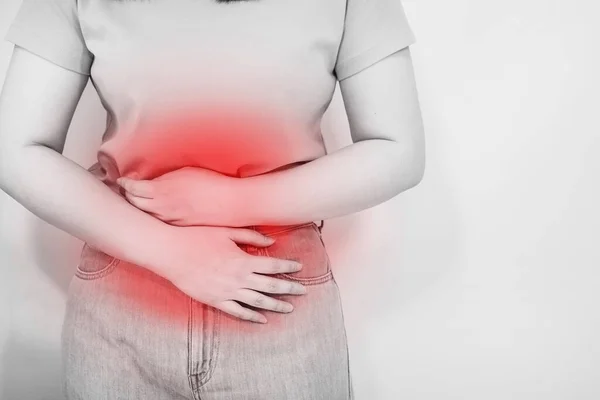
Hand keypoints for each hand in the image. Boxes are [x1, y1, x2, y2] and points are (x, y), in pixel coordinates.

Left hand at [117, 167, 237, 226]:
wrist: (231, 204)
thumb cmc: (211, 183)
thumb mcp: (185, 172)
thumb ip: (164, 179)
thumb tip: (150, 182)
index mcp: (162, 191)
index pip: (132, 189)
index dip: (124, 184)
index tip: (122, 181)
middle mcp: (162, 208)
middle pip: (133, 204)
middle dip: (126, 196)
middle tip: (123, 190)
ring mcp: (169, 221)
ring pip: (145, 216)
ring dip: (138, 208)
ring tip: (135, 202)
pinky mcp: (178, 228)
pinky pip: (159, 222)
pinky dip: (152, 217)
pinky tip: (154, 213)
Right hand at [153, 224, 306, 323]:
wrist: (171, 253)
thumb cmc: (197, 237)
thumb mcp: (226, 232)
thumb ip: (250, 236)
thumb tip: (271, 242)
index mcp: (242, 260)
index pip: (273, 265)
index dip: (288, 267)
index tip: (300, 268)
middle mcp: (238, 278)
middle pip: (270, 285)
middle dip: (290, 288)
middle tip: (304, 291)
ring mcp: (227, 292)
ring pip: (258, 302)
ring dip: (276, 305)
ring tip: (290, 308)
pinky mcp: (215, 301)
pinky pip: (238, 312)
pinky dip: (252, 317)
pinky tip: (263, 319)